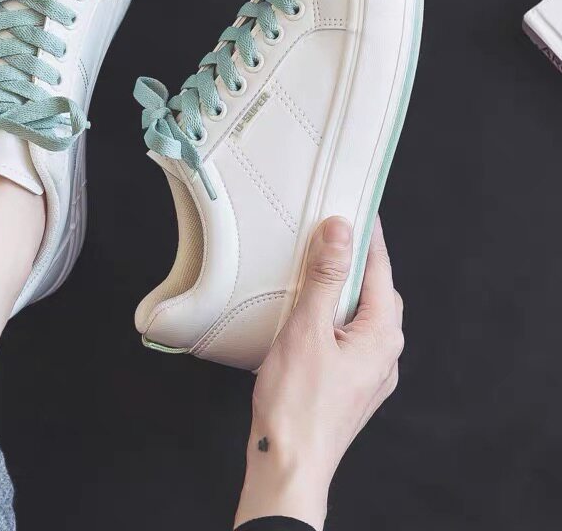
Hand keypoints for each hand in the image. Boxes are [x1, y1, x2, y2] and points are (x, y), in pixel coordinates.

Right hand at [235, 216, 403, 529]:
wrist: (289, 464)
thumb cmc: (297, 405)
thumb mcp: (308, 328)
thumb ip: (325, 277)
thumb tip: (340, 232)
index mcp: (381, 335)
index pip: (379, 270)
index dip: (367, 236)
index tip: (358, 209)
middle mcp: (384, 354)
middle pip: (375, 291)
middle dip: (357, 261)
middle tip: (334, 234)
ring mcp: (370, 372)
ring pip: (362, 315)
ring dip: (343, 289)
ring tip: (318, 269)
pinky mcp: (351, 384)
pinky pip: (350, 336)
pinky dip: (335, 314)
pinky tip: (312, 315)